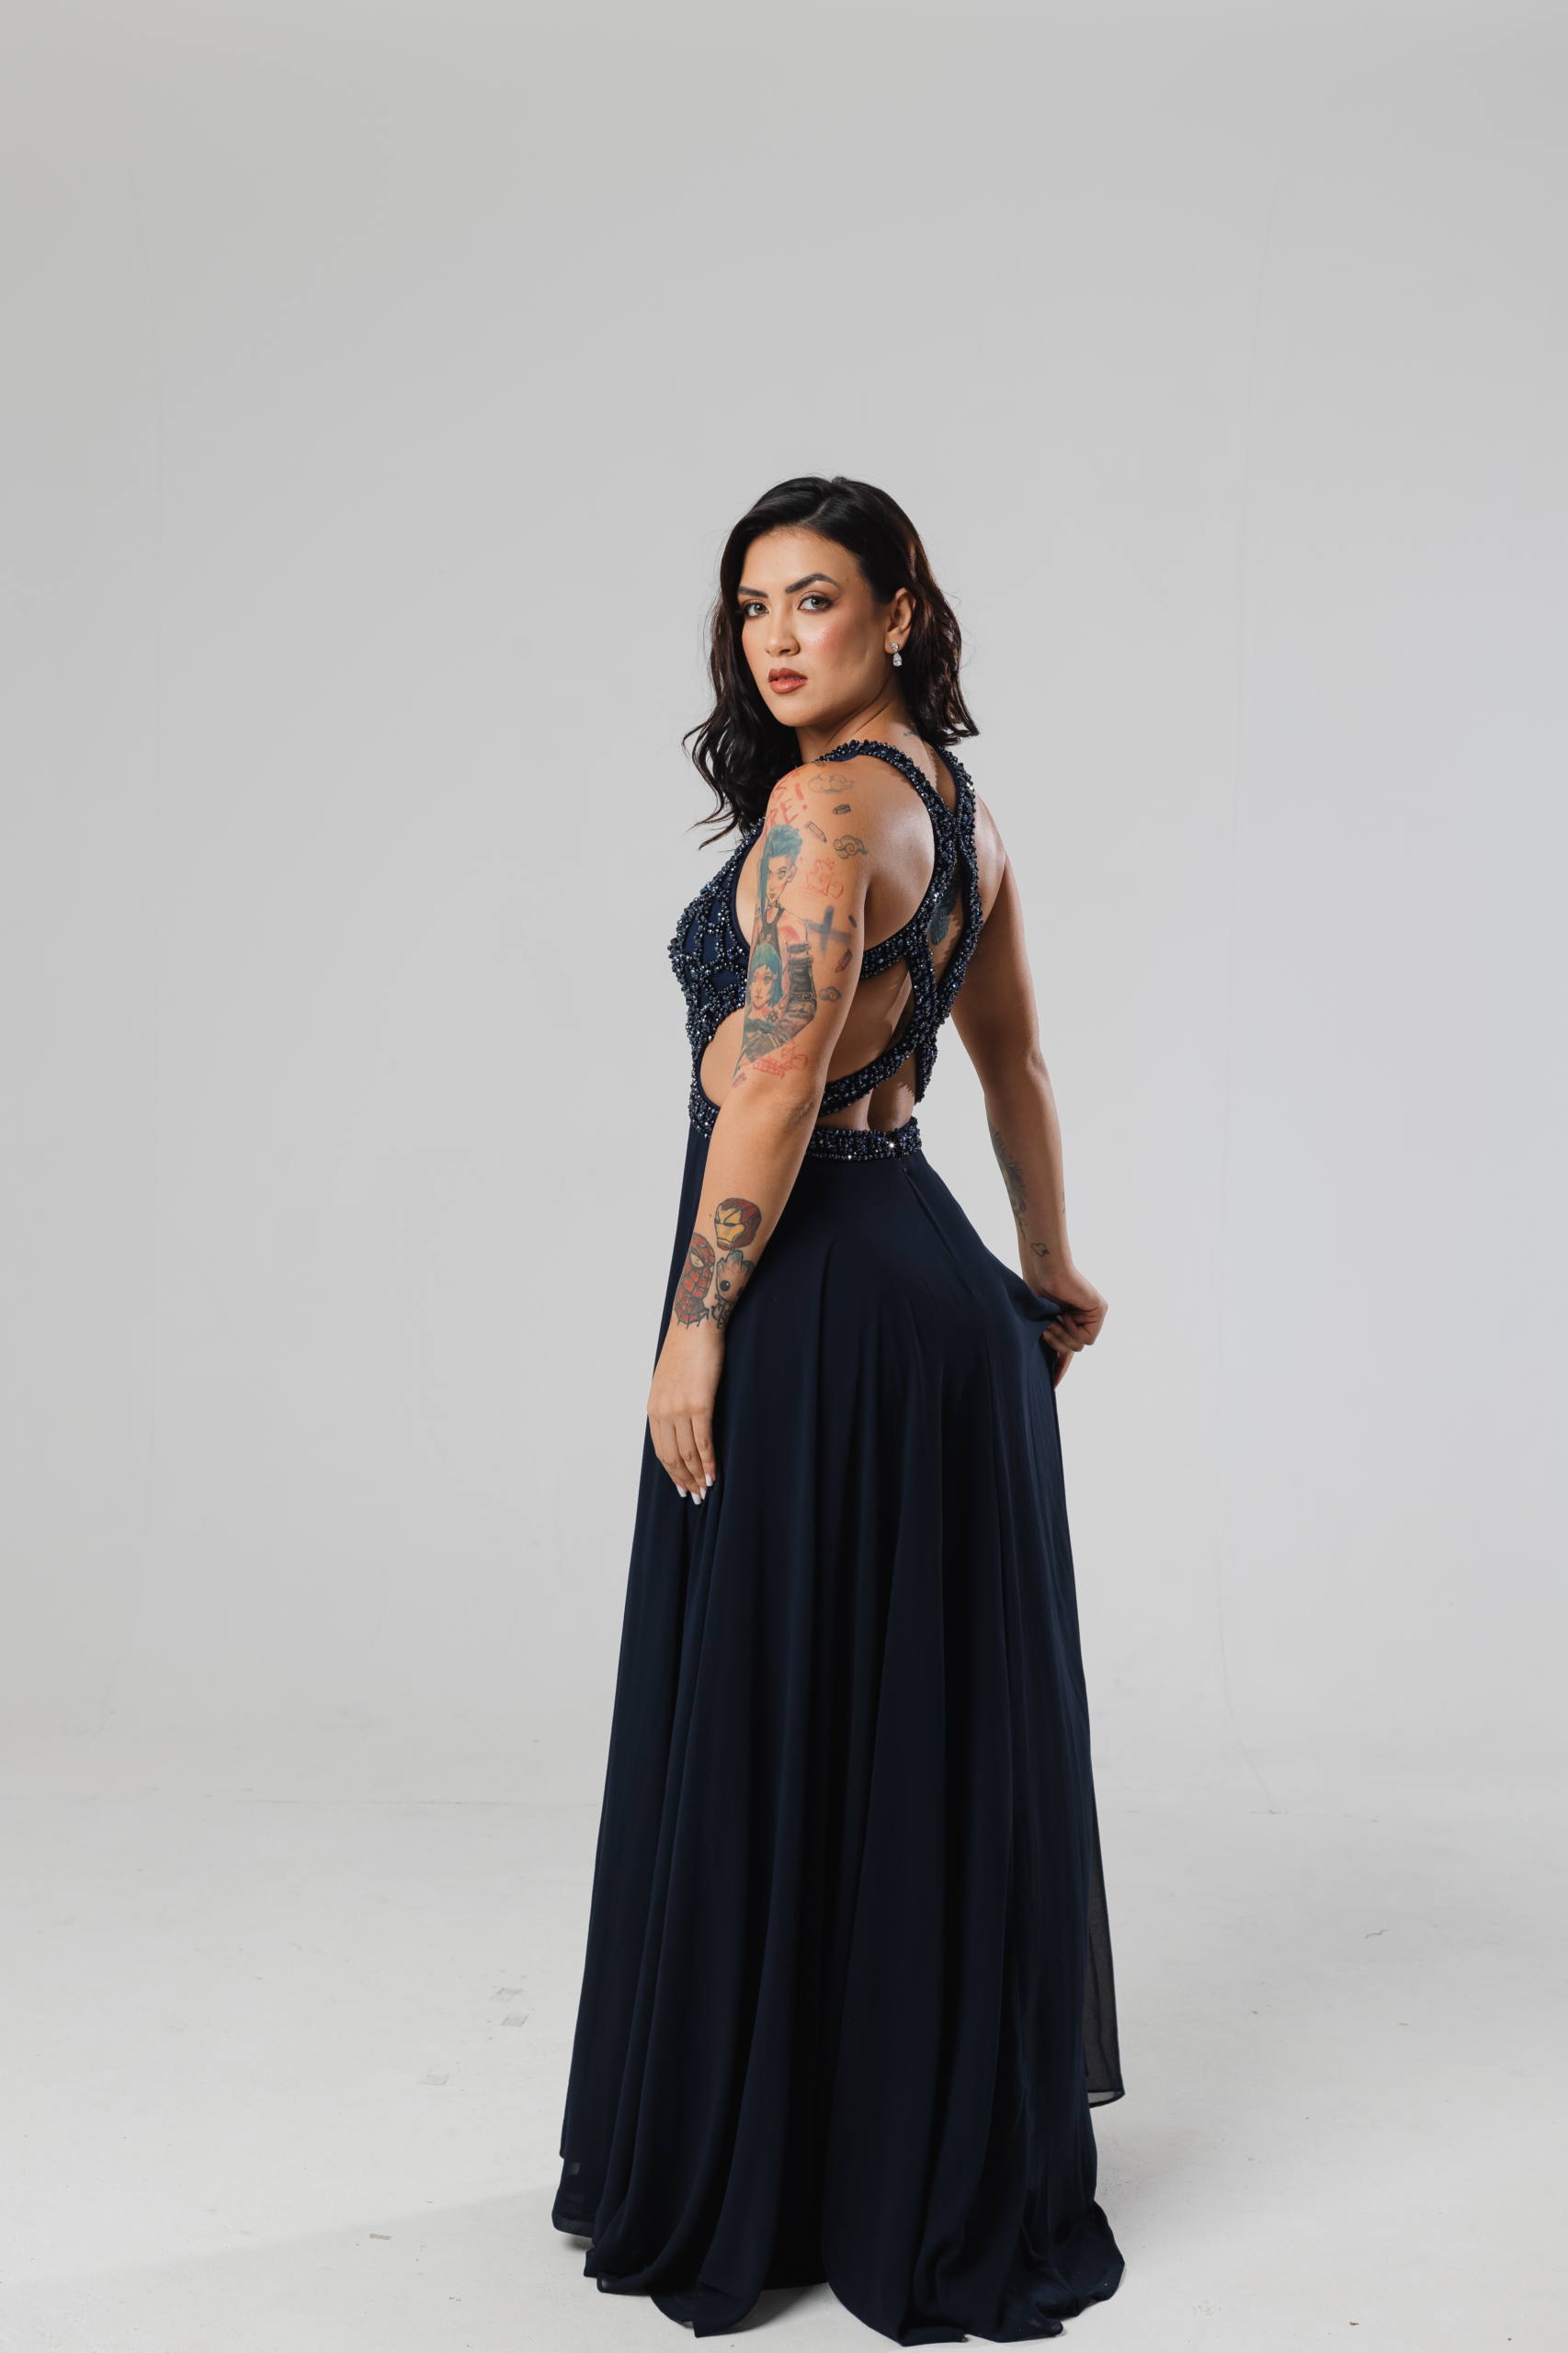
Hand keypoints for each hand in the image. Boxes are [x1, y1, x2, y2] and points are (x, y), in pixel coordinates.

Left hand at [648, 1318, 723, 1499]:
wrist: (695, 1326)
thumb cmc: (686, 1351)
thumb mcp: (669, 1381)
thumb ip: (671, 1405)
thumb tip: (680, 1426)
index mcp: (654, 1408)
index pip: (661, 1450)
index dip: (672, 1472)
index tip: (682, 1486)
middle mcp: (663, 1412)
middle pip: (672, 1457)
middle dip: (684, 1480)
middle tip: (696, 1496)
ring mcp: (680, 1409)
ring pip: (688, 1453)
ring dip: (698, 1476)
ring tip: (706, 1491)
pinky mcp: (699, 1404)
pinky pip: (703, 1441)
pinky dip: (709, 1461)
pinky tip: (714, 1474)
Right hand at [1039, 1264, 1107, 1386]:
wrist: (1044, 1272)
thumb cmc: (1036, 1290)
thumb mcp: (1040, 1322)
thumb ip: (1048, 1339)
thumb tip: (1052, 1360)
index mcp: (1065, 1322)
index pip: (1065, 1351)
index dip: (1059, 1368)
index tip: (1053, 1385)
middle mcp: (1080, 1319)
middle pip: (1073, 1350)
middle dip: (1057, 1344)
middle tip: (1047, 1329)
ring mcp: (1091, 1315)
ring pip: (1080, 1346)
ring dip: (1063, 1337)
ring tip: (1053, 1321)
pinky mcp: (1100, 1310)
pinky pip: (1087, 1337)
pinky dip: (1073, 1330)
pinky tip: (1066, 1316)